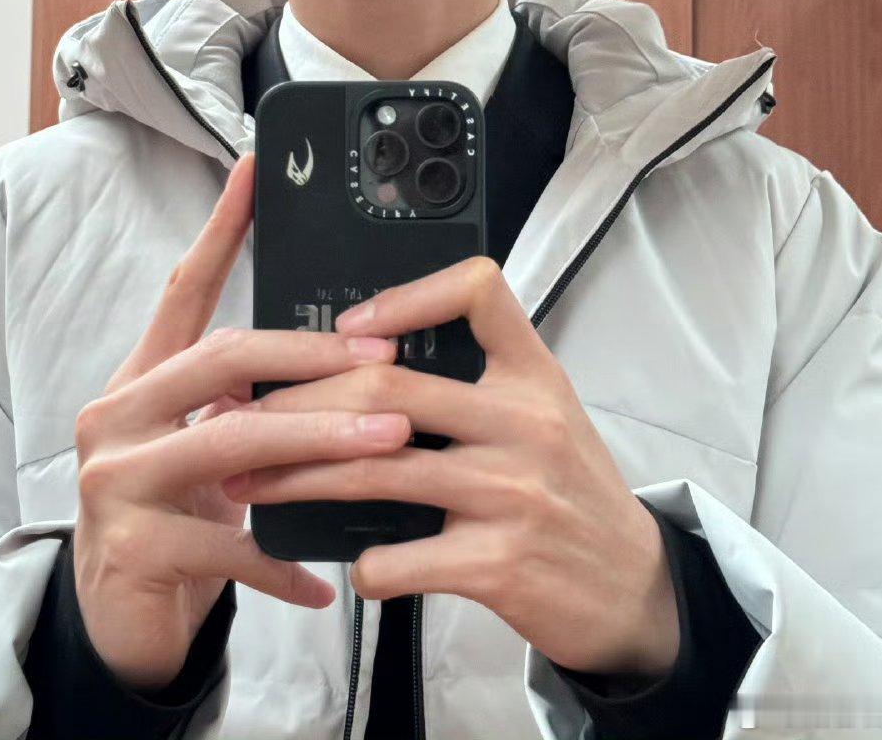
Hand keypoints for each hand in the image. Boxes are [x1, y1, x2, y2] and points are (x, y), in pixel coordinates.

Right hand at [72, 152, 411, 690]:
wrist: (118, 625)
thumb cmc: (177, 519)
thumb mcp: (205, 449)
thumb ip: (245, 399)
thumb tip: (338, 357)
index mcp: (143, 380)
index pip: (184, 289)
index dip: (222, 227)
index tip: (258, 170)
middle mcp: (118, 414)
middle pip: (222, 359)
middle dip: (312, 356)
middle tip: (386, 363)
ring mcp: (117, 480)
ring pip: (232, 442)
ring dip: (321, 442)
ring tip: (390, 444)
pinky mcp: (130, 548)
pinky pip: (231, 546)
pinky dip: (285, 560)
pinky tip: (326, 581)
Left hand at [221, 254, 679, 678]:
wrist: (636, 589)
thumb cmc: (570, 492)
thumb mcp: (544, 415)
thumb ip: (475, 384)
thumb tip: (361, 364)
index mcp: (534, 373)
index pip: (478, 291)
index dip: (406, 296)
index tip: (348, 326)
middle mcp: (525, 421)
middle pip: (389, 384)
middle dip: (299, 402)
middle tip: (245, 415)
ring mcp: (512, 492)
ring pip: (375, 469)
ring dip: (297, 477)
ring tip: (251, 482)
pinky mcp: (499, 565)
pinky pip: (399, 557)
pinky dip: (361, 564)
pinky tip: (351, 564)